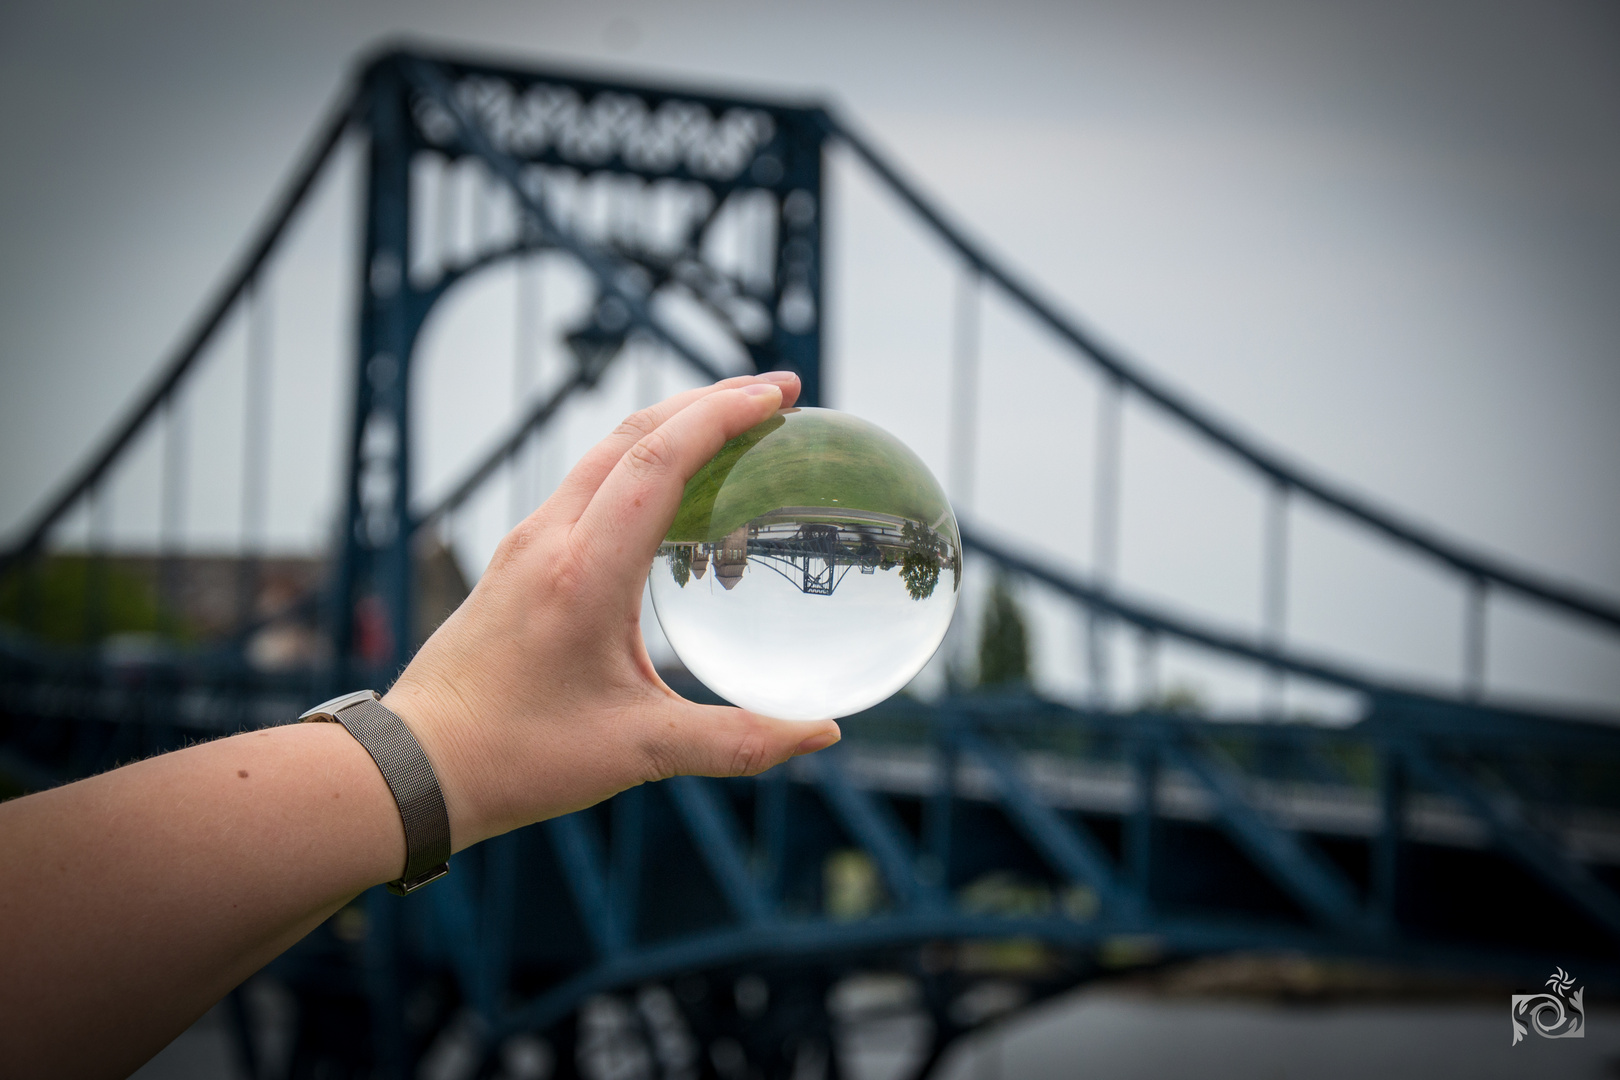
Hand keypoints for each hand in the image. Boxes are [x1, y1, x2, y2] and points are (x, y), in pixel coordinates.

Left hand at [384, 372, 840, 848]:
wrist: (417, 765)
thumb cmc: (519, 757)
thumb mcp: (639, 752)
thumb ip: (738, 741)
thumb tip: (823, 733)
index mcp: (583, 573)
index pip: (658, 460)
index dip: (722, 416)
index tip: (778, 395)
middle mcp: (550, 540)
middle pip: (632, 434)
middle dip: (707, 400)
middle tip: (775, 393)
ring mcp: (527, 544)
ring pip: (604, 453)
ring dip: (671, 423)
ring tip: (732, 422)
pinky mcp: (517, 560)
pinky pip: (586, 484)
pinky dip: (639, 460)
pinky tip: (670, 487)